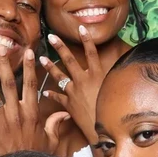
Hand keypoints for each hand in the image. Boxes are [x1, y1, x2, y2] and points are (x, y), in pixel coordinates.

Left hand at [38, 27, 109, 150]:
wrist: (104, 129)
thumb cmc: (113, 109)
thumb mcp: (114, 89)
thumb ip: (110, 78)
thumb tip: (116, 68)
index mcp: (96, 75)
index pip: (91, 52)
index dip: (86, 39)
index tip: (80, 27)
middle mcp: (83, 80)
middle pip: (70, 60)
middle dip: (60, 47)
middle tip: (51, 37)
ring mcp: (74, 92)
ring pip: (60, 77)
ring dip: (50, 67)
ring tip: (42, 59)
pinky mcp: (70, 105)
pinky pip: (58, 98)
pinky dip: (51, 96)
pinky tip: (45, 93)